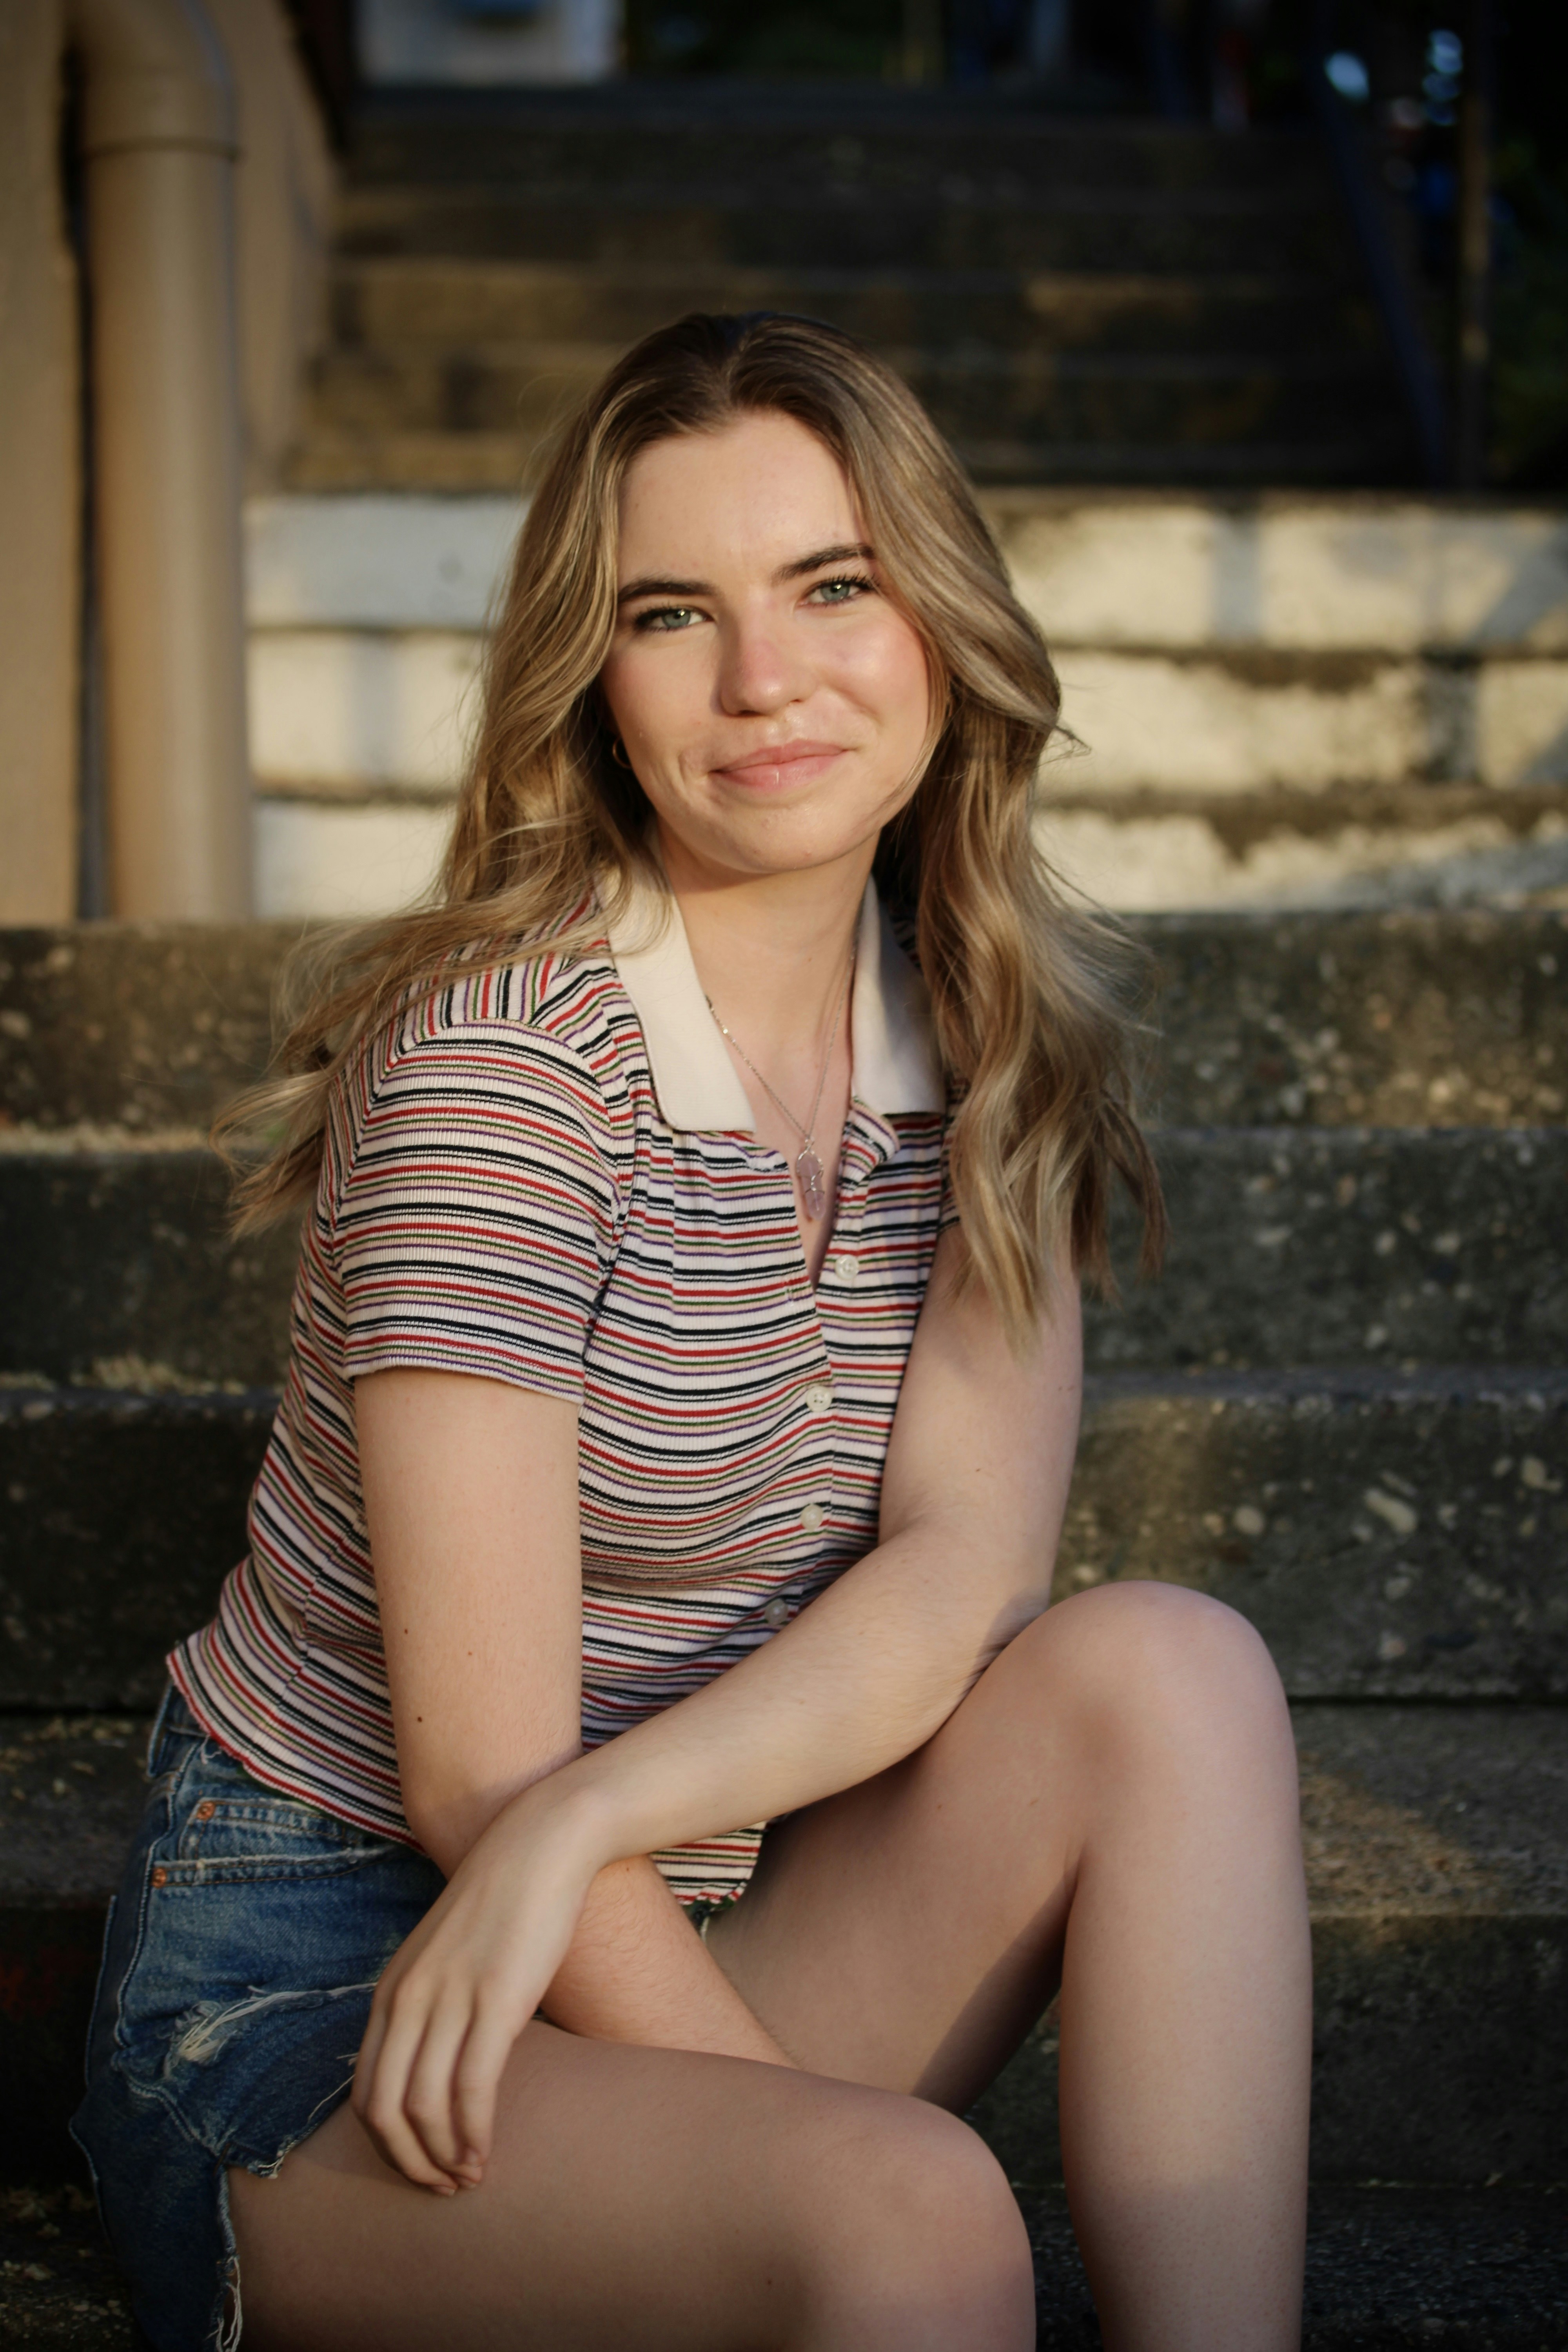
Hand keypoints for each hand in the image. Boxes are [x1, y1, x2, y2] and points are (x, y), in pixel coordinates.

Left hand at [351, 1781, 598, 2191]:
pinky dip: (474, 2135)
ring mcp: (450, 1999)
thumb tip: (434, 2062)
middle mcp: (409, 1998)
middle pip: (384, 2109)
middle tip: (440, 2187)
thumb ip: (430, 2002)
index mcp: (391, 1991)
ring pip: (425, 2107)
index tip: (420, 2165)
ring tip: (468, 2178)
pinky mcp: (496, 2001)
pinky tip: (486, 2153)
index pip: (365, 2091)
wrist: (540, 1846)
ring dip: (443, 2158)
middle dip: (408, 2162)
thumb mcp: (444, 1956)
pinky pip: (472, 2089)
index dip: (388, 2144)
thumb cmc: (501, 1904)